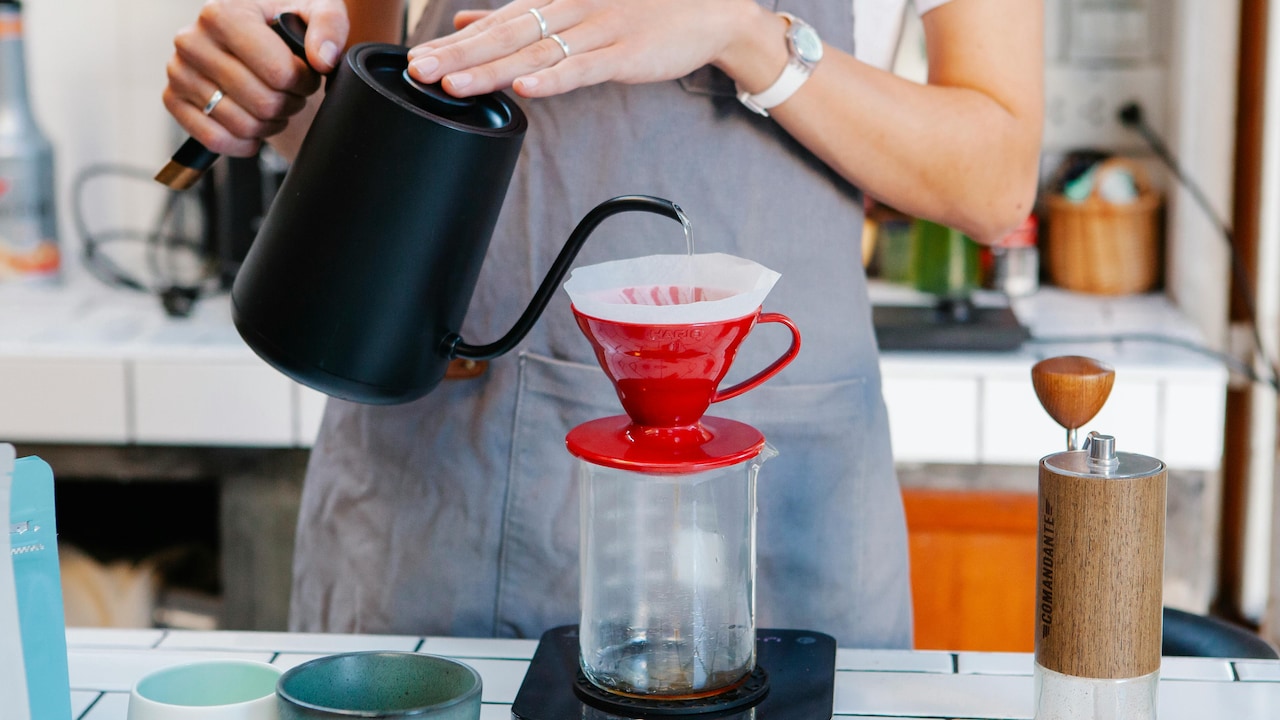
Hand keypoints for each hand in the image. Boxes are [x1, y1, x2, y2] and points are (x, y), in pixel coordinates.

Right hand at [162, 0, 348, 156]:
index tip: (306, 75)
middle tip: (291, 92)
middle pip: (263, 102)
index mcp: (223, 13)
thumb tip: (322, 58)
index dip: (303, 82)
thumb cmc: (284, 23)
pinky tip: (255, 125)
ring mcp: (179, 72)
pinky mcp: (173, 100)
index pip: (278, 71)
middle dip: (289, 103)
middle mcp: (192, 40)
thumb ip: (328, 25)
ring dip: (270, 123)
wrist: (256, 39)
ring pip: (242, 125)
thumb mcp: (315, 9)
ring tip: (274, 103)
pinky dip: (244, 142)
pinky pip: (216, 141)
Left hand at [405, 0, 771, 97]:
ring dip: (492, 71)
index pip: (497, 24)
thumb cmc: (638, 10)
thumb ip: (519, 16)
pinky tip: (525, 89)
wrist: (706, 11)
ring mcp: (598, 30)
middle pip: (506, 37)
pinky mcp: (625, 53)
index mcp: (555, 1)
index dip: (455, 44)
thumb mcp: (574, 5)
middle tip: (420, 74)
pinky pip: (583, 69)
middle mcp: (571, 10)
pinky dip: (553, 79)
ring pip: (535, 54)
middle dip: (459, 57)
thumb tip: (466, 22)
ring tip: (453, 86)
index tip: (416, 60)